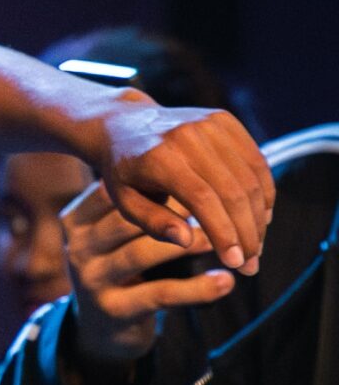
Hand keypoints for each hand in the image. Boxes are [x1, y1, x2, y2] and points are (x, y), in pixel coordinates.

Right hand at [60, 183, 238, 366]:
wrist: (102, 330)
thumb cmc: (123, 266)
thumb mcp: (121, 233)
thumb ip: (144, 205)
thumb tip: (202, 166)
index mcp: (77, 218)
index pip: (121, 191)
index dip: (166, 184)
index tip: (208, 180)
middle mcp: (78, 245)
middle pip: (132, 219)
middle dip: (185, 212)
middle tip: (228, 208)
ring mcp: (91, 278)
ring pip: (145, 252)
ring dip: (194, 244)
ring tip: (230, 243)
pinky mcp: (112, 309)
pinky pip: (160, 293)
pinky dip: (197, 288)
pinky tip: (225, 282)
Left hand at [87, 95, 272, 274]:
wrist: (122, 125)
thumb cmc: (122, 173)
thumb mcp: (124, 202)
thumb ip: (153, 222)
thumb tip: (187, 242)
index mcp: (159, 157)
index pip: (203, 199)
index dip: (224, 232)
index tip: (235, 263)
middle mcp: (187, 135)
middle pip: (233, 190)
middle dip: (247, 232)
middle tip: (250, 264)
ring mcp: (208, 123)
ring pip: (251, 177)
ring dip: (259, 216)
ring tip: (255, 246)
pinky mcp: (223, 119)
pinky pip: (256, 160)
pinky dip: (264, 191)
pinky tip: (260, 217)